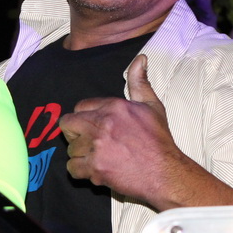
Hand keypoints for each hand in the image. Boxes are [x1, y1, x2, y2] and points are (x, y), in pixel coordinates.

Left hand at [59, 54, 185, 207]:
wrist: (165, 172)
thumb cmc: (159, 140)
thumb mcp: (152, 106)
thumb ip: (139, 82)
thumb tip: (140, 59)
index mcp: (114, 106)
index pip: (81, 106)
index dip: (86, 117)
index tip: (95, 127)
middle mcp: (102, 123)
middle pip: (67, 124)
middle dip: (75, 133)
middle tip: (89, 141)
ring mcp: (97, 146)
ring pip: (70, 148)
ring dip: (81, 154)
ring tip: (98, 156)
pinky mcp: (95, 168)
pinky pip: (72, 168)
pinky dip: (81, 171)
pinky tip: (95, 169)